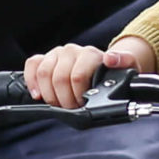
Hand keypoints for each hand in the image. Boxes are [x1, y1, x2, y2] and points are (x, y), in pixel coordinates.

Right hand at [22, 34, 154, 107]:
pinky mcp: (44, 58)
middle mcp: (72, 51)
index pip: (77, 76)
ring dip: (49, 94)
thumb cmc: (111, 74)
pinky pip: (32, 64)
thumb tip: (111, 58)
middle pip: (59, 78)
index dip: (77, 96)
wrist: (103, 68)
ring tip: (59, 103)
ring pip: (44, 73)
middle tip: (71, 107)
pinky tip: (38, 94)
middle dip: (63, 99)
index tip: (81, 105)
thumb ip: (124, 61)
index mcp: (90, 54)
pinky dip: (32, 81)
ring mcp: (57, 54)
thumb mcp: (127, 69)